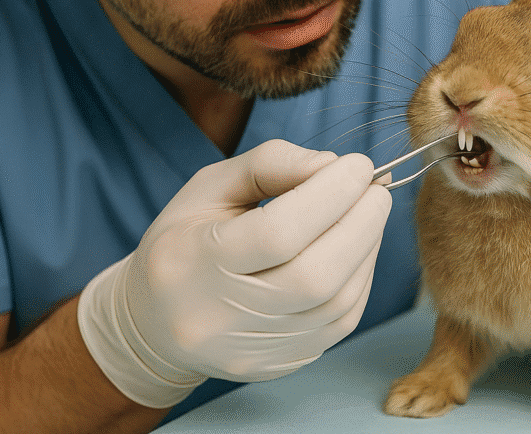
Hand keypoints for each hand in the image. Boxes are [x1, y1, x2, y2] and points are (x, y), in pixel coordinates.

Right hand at [77, 140, 391, 407]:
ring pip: (336, 303)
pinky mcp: (280, 365)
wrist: (154, 323)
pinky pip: (340, 323)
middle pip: (315, 274)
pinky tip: (359, 249)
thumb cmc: (186, 240)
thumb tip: (331, 165)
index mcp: (194, 262)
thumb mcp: (209, 187)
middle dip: (361, 223)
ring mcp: (254, 349)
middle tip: (376, 190)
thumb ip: (269, 165)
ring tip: (370, 213)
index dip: (329, 194)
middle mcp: (222, 316)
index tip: (358, 165)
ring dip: (368, 250)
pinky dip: (361, 279)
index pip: (277, 232)